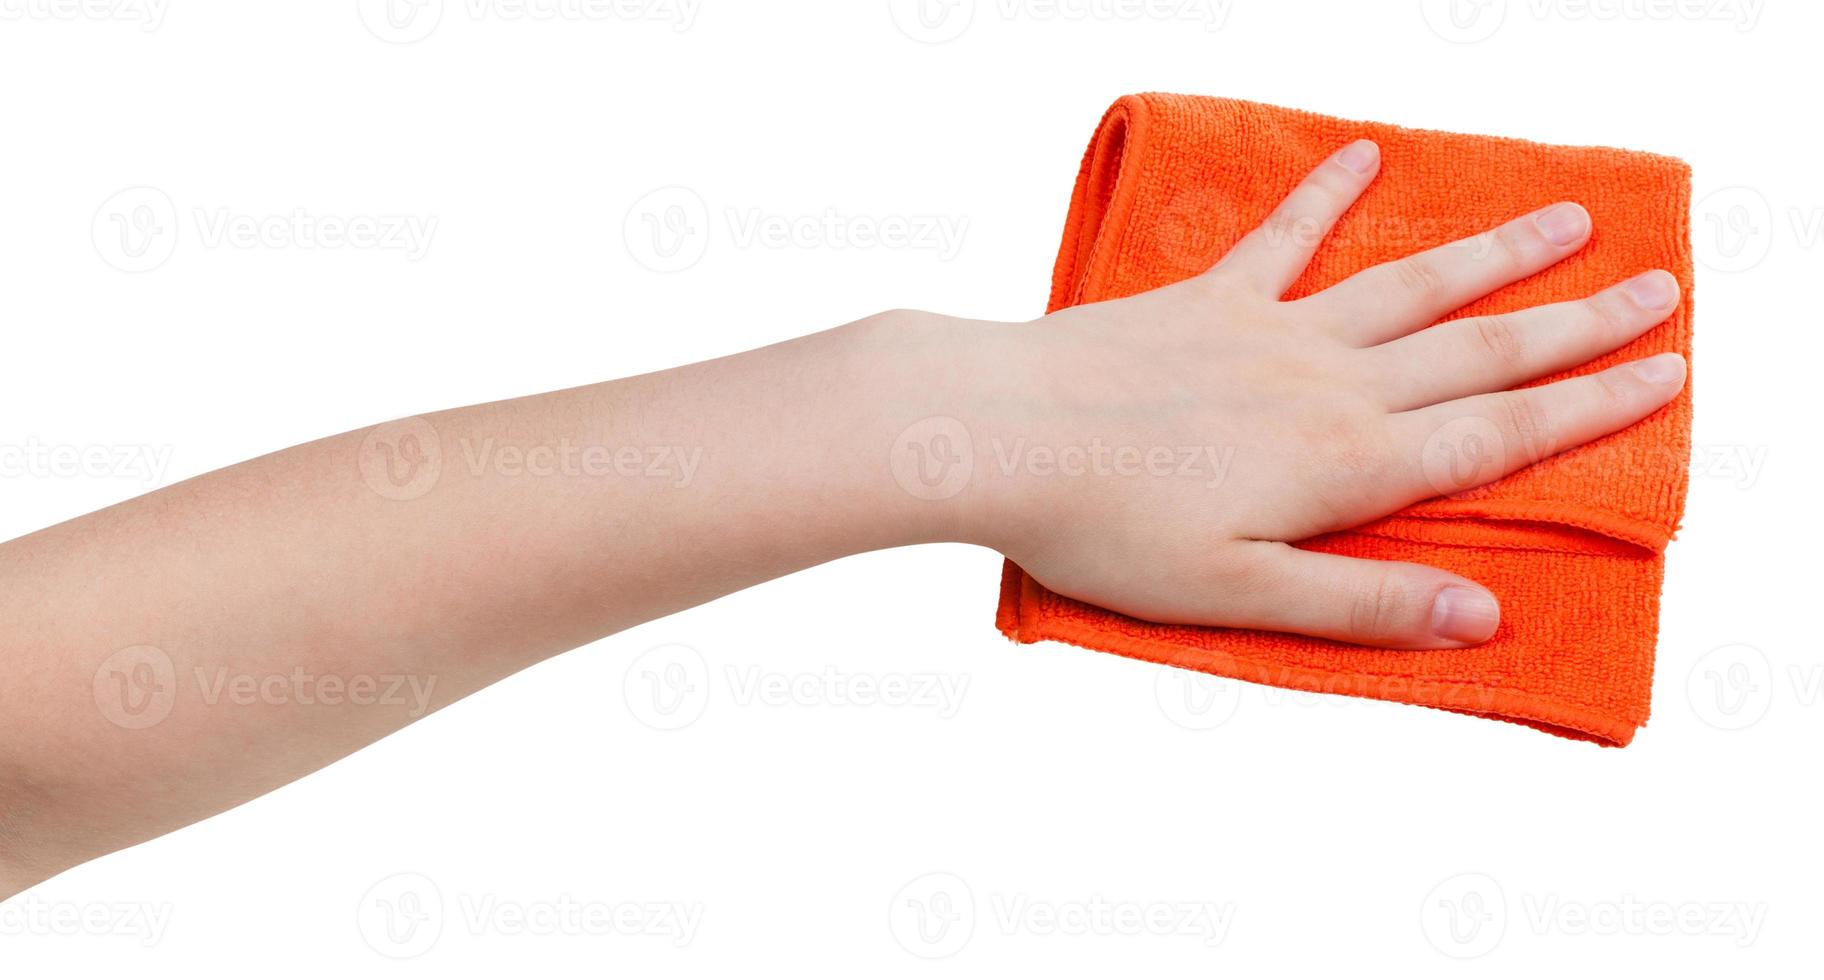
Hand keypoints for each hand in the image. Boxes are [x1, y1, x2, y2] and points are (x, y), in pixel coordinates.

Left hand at [939, 139, 1684, 647]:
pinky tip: (1363, 157)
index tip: (1667, 373)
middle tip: (1660, 288)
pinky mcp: (1204, 299)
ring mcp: (1268, 331)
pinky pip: (1283, 239)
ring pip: (1408, 285)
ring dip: (1493, 254)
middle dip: (1578, 325)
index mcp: (1345, 464)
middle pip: (1478, 349)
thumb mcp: (1239, 595)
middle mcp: (1326, 384)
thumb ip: (1361, 603)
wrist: (996, 433)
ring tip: (1567, 219)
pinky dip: (1325, 196)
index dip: (1590, 407)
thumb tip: (1483, 616)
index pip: (1497, 433)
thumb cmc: (1106, 530)